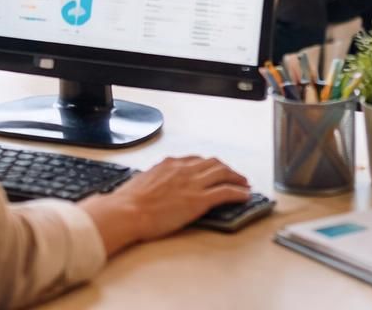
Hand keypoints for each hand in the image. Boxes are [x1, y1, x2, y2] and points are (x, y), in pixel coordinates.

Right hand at [82, 156, 250, 255]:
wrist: (127, 211)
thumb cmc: (128, 202)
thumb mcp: (142, 182)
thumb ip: (155, 180)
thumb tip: (156, 186)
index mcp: (169, 164)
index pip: (195, 160)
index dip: (207, 165)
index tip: (212, 169)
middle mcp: (184, 169)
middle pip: (213, 163)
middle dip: (226, 169)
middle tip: (233, 175)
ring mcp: (193, 184)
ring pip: (223, 173)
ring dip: (236, 178)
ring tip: (244, 184)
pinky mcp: (199, 200)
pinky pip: (226, 192)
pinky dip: (238, 192)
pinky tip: (244, 196)